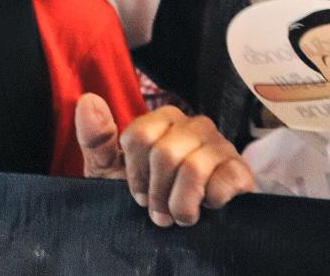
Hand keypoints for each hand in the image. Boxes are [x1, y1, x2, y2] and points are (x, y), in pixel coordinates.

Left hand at [76, 94, 253, 226]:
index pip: (140, 136)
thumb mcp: (109, 172)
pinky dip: (211, 201)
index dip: (135, 174)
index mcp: (164, 121)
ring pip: (193, 167)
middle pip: (165, 153)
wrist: (187, 229)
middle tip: (158, 212)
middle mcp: (195, 125)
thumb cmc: (147, 195)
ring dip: (180, 203)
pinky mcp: (241, 168)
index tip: (138, 193)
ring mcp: (221, 144)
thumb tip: (88, 100)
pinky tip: (208, 206)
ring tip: (180, 216)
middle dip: (157, 193)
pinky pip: (225, 179)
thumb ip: (96, 139)